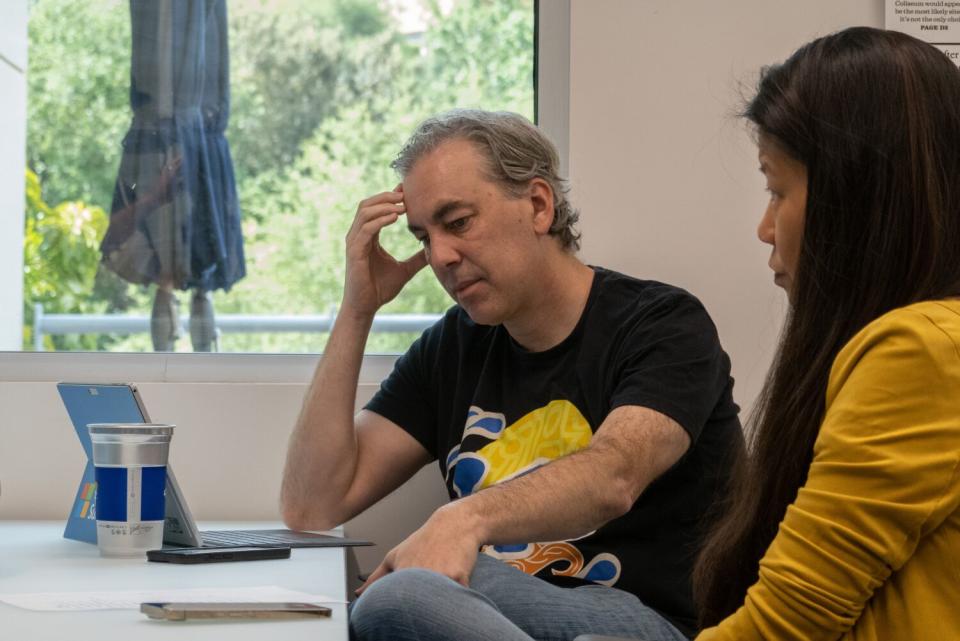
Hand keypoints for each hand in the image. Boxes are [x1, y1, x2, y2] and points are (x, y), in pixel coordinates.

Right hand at [342, 187, 427, 317]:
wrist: (366, 307)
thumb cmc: (380, 289)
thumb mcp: (404, 270)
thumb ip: (416, 259)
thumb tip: (432, 252)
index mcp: (367, 237)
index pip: (375, 209)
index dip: (389, 198)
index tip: (406, 192)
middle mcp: (357, 236)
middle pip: (367, 204)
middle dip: (385, 197)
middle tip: (405, 194)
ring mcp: (354, 243)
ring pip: (364, 212)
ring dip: (384, 206)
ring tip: (402, 205)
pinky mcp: (354, 252)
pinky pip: (365, 229)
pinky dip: (379, 220)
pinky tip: (394, 218)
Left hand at [356, 504, 481, 595]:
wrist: (454, 524)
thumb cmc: (425, 540)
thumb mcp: (396, 555)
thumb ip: (376, 577)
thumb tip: (359, 593)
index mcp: (401, 574)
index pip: (397, 604)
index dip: (404, 604)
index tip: (409, 598)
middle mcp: (417, 577)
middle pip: (418, 606)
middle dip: (422, 601)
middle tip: (427, 583)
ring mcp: (438, 578)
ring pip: (437, 604)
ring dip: (439, 597)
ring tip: (440, 574)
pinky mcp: (458, 579)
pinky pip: (456, 597)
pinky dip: (456, 592)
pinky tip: (453, 574)